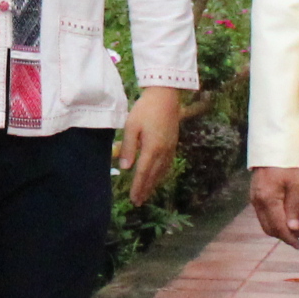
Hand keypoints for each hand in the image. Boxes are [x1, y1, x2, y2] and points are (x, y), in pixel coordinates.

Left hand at [120, 88, 186, 204]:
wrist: (166, 96)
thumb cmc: (145, 109)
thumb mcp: (131, 126)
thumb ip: (128, 147)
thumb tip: (125, 168)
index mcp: (152, 148)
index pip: (143, 172)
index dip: (138, 187)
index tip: (133, 198)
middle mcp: (163, 151)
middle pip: (153, 175)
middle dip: (145, 189)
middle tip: (138, 202)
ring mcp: (170, 148)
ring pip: (162, 171)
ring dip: (154, 184)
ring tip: (147, 193)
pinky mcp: (173, 143)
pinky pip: (168, 164)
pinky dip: (162, 174)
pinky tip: (158, 177)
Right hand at [249, 165, 298, 247]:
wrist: (273, 145)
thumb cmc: (288, 162)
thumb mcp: (296, 184)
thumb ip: (293, 207)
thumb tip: (293, 229)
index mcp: (268, 199)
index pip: (278, 227)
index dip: (289, 238)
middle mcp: (257, 201)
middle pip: (269, 228)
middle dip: (283, 235)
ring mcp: (254, 198)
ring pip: (264, 222)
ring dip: (278, 228)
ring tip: (294, 229)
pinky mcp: (255, 194)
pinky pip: (262, 214)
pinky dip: (273, 220)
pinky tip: (284, 218)